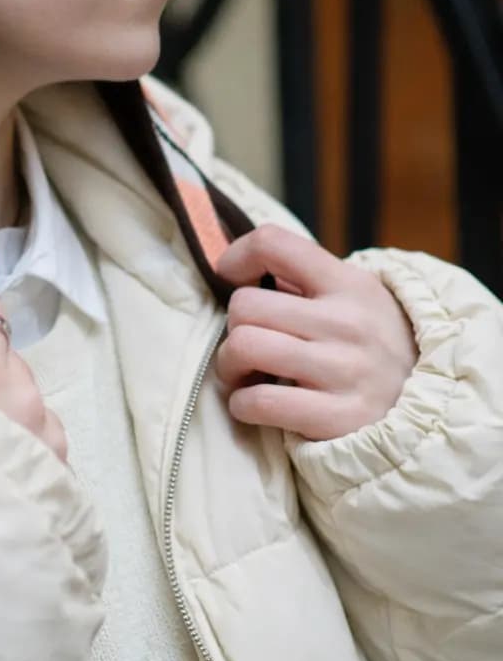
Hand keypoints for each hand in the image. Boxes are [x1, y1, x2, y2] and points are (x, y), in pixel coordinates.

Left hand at [214, 224, 418, 440]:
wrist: (431, 407)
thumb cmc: (373, 346)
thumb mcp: (356, 298)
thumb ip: (304, 281)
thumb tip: (237, 267)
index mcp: (347, 283)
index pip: (273, 243)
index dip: (237, 255)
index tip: (231, 276)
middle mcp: (346, 322)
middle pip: (245, 305)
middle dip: (232, 326)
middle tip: (246, 342)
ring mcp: (343, 370)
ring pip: (244, 347)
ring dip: (229, 365)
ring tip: (244, 373)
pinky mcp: (337, 417)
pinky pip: (259, 402)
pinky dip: (243, 404)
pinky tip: (254, 403)